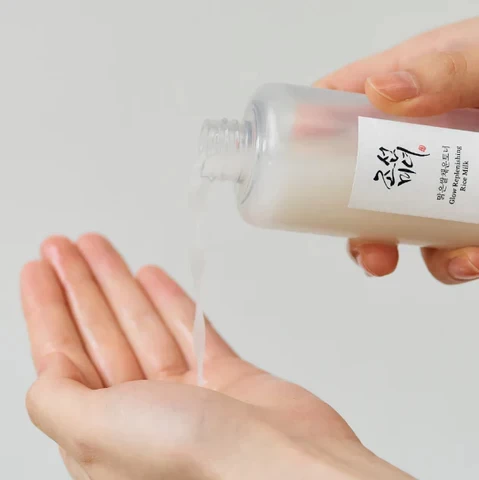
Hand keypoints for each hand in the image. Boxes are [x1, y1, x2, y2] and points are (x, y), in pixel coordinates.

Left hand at [22, 234, 412, 479]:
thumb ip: (60, 402)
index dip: (47, 310)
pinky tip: (151, 276)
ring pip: (142, 325)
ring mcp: (187, 395)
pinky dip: (168, 301)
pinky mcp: (225, 378)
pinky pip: (188, 330)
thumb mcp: (100, 433)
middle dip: (80, 287)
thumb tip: (44, 375)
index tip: (39, 269)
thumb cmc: (197, 462)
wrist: (284, 465)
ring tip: (98, 248)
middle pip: (101, 334)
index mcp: (102, 434)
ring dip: (118, 285)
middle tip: (64, 246)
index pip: (63, 358)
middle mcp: (142, 415)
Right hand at [315, 16, 478, 283]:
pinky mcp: (474, 210)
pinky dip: (453, 260)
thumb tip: (381, 92)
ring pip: (401, 219)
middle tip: (358, 244)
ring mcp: (452, 176)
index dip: (309, 126)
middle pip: (361, 176)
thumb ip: (448, 64)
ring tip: (406, 260)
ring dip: (394, 247)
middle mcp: (428, 135)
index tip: (288, 154)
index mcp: (419, 87)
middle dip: (347, 216)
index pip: (344, 102)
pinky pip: (452, 242)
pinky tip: (467, 260)